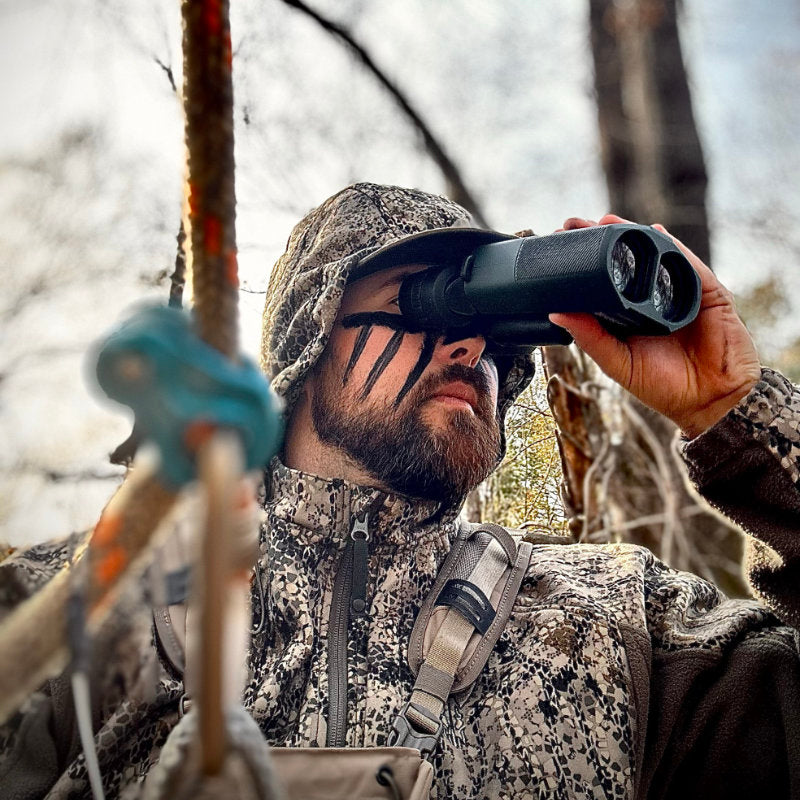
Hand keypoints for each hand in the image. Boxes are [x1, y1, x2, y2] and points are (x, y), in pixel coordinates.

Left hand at [549, 214, 760, 437]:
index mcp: (627, 315)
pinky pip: (687, 264)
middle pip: (624, 262)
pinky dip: (671, 246)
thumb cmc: (663, 386)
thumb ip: (589, 337)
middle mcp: (651, 300)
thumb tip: (555, 312)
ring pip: (653, 256)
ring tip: (606, 220)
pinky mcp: (707, 292)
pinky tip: (653, 232)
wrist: (710, 401)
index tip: (559, 243)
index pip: (601, 280)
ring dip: (630, 235)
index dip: (583, 261)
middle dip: (601, 239)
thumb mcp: (617, 361)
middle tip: (573, 224)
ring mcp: (679, 293)